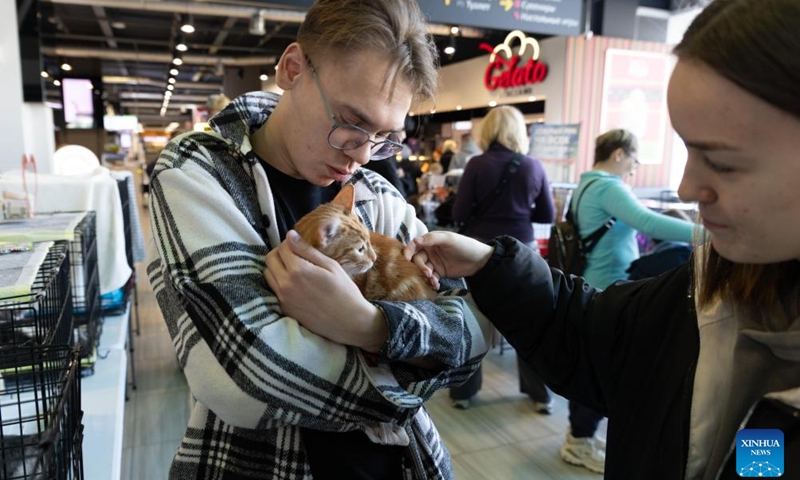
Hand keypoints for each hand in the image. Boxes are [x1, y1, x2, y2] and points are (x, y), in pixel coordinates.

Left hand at [264, 230, 387, 352]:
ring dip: (277, 267)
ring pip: (268, 274)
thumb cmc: (344, 291)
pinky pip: (273, 289)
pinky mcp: (284, 309)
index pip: (281, 248)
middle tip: (295, 255)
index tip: (299, 245)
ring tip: (294, 269)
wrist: (349, 322)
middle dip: (280, 253)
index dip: (289, 243)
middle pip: (270, 260)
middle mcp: (286, 284)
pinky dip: (279, 282)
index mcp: (298, 271)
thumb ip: (307, 250)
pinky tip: (296, 284)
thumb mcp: (330, 265)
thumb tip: (290, 235)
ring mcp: (283, 299)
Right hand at [403, 231, 493, 289]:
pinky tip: (436, 285)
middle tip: (427, 273)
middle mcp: (430, 251)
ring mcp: (434, 263)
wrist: (480, 260)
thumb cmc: (465, 245)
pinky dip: (432, 282)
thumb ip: (432, 239)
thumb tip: (415, 240)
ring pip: (423, 270)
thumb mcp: (449, 239)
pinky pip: (431, 278)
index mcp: (430, 241)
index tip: (405, 258)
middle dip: (420, 267)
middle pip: (417, 260)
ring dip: (426, 276)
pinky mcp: (440, 273)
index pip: (415, 245)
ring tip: (433, 281)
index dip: (408, 251)